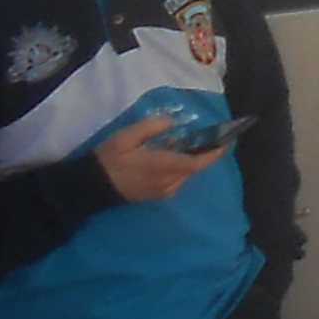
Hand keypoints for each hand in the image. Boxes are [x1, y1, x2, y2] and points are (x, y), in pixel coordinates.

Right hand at [97, 121, 226, 203]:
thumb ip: (151, 127)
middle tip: (208, 137)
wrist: (90, 187)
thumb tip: (172, 123)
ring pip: (185, 175)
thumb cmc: (108, 159)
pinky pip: (176, 181)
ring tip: (189, 144)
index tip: (228, 141)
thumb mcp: (126, 137)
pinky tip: (171, 157)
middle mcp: (168, 182)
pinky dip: (180, 168)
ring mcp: (162, 192)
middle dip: (203, 153)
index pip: (198, 162)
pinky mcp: (155, 196)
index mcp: (164, 167)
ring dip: (190, 161)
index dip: (215, 153)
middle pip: (194, 168)